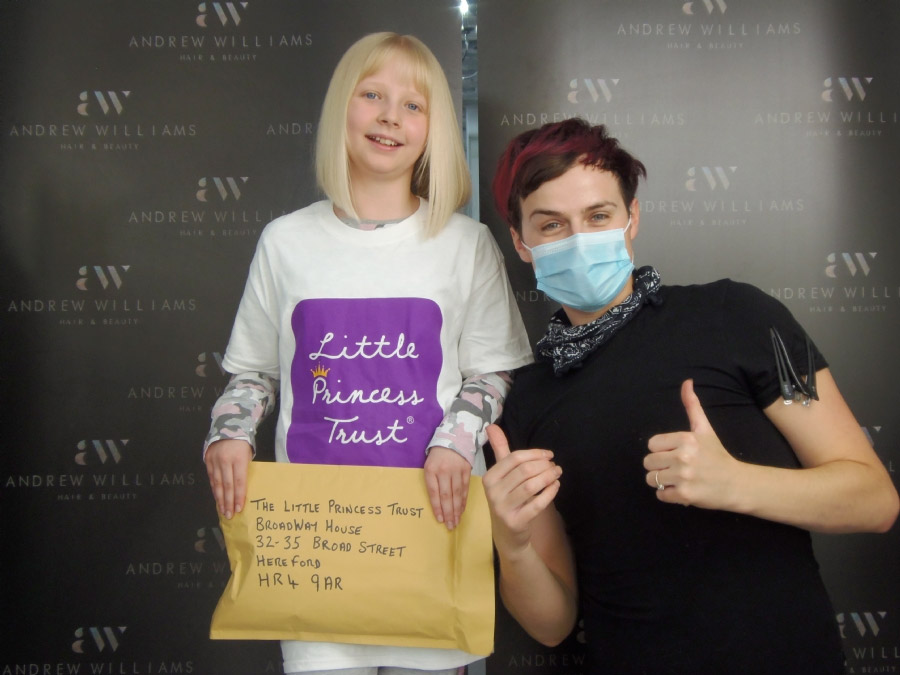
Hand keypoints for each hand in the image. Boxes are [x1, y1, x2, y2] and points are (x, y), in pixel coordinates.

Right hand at [205, 439, 251, 518]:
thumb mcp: (248, 455)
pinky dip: (214, 490)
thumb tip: (242, 490)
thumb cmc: (242, 444)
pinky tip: (217, 499)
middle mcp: (226, 461)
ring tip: (223, 511)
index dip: (239, 496)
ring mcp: (215, 461)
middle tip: (230, 515)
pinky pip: (211, 479)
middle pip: (227, 485)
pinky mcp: (208, 461)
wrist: (227, 427)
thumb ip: (244, 470)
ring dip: (220, 499)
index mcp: (239, 459)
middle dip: (228, 502)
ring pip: (217, 484)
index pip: (239, 481)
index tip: (239, 508)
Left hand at [424, 446, 471, 529]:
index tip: (440, 519)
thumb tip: (437, 503)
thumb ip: (432, 482)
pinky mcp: (467, 470)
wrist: (454, 437)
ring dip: (457, 510)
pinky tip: (462, 510)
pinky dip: (464, 501)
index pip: (434, 492)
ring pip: (457, 494)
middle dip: (448, 513)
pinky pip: (465, 489)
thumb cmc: (438, 455)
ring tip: (456, 522)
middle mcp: (444, 471)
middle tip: (450, 526)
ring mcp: (456, 470)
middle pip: (446, 495)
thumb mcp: (429, 465)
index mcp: (431, 469)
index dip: (437, 507)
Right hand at [483, 425, 560, 555]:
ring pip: (531, 486)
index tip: (549, 455)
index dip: (535, 454)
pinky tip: (556, 486)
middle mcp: (493, 492)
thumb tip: (492, 425)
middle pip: (524, 471)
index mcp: (489, 478)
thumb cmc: (507, 498)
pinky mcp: (516, 521)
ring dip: (549, 477)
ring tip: (557, 473)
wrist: (507, 535)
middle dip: (544, 465)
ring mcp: (503, 508)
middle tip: (555, 466)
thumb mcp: (501, 475)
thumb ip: (499, 450)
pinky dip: (550, 492)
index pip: (514, 458)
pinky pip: (537, 503)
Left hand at [644, 379, 740, 508]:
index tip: (674, 453)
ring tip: (678, 479)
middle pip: (648, 462)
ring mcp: (683, 477)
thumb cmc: (717, 456)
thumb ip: (692, 406)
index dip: (661, 450)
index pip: (652, 444)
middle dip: (660, 466)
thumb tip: (686, 382)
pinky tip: (682, 489)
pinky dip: (668, 494)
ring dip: (662, 481)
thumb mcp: (705, 429)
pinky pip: (660, 494)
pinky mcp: (684, 495)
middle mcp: (683, 457)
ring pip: (651, 479)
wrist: (737, 484)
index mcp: (686, 439)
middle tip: (676, 467)